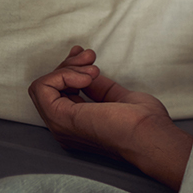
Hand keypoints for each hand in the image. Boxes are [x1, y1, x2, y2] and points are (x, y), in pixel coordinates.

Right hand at [28, 46, 192, 190]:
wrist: (150, 135)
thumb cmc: (145, 123)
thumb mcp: (119, 98)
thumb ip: (100, 88)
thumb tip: (88, 74)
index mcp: (80, 125)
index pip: (62, 93)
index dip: (71, 71)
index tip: (89, 58)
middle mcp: (66, 128)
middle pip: (51, 88)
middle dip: (69, 65)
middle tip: (90, 57)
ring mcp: (61, 125)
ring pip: (44, 86)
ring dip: (67, 69)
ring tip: (93, 68)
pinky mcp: (60, 119)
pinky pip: (42, 88)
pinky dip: (62, 75)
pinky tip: (85, 77)